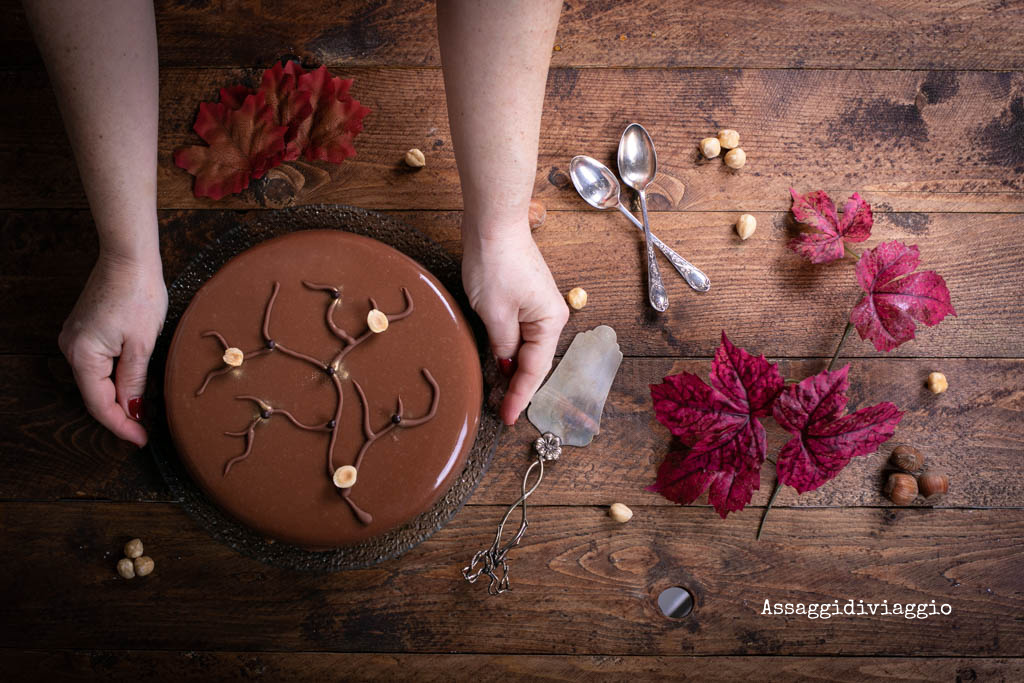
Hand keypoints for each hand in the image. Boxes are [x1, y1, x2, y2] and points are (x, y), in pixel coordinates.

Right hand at [58, 250, 166, 446]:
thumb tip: (132, 410)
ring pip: (97, 380)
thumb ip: (134, 380)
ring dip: (118, 398)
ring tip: (143, 414)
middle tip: (145, 432)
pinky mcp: (85, 331)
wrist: (129, 258)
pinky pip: (99, 365)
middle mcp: (71, 349)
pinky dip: (115, 379)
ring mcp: (76, 339)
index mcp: (82, 355)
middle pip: (95, 394)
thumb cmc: (138, 295)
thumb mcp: (142, 344)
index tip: (141, 440)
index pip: (99, 404)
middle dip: (120, 415)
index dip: (121, 426)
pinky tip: (132, 387)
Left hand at [462, 223, 568, 424]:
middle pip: (535, 361)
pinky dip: (509, 350)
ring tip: (496, 395)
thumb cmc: (496, 262)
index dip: (519, 396)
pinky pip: (520, 333)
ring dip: (512, 370)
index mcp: (550, 321)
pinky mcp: (524, 298)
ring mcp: (538, 306)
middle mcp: (550, 316)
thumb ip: (503, 345)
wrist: (493, 224)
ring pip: (526, 348)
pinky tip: (497, 363)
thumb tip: (506, 365)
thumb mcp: (495, 314)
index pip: (535, 369)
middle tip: (498, 411)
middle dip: (517, 387)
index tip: (506, 417)